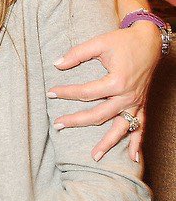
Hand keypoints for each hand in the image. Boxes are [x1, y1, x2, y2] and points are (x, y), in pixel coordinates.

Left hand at [48, 21, 160, 161]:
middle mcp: (128, 96)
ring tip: (94, 156)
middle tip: (58, 125)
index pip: (86, 93)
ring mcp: (136, 103)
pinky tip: (132, 159)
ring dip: (108, 143)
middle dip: (77, 121)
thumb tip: (56, 63)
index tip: (50, 93)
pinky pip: (141, 128)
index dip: (66, 93)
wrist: (149, 42)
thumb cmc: (123, 41)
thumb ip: (76, 54)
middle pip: (99, 115)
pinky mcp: (142, 105)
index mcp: (117, 81)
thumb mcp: (98, 43)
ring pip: (120, 128)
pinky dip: (137, 143)